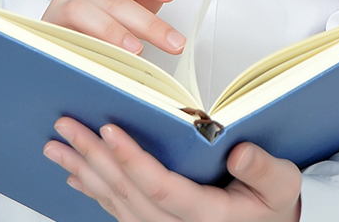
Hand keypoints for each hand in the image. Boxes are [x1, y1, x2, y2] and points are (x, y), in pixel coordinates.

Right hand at [41, 0, 185, 55]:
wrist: (46, 63)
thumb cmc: (83, 36)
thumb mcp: (119, 18)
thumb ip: (141, 0)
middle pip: (113, 1)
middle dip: (147, 22)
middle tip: (172, 42)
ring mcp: (58, 13)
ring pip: (85, 13)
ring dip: (113, 32)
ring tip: (136, 51)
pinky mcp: (45, 35)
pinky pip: (63, 37)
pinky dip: (82, 47)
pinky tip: (101, 61)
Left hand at [44, 118, 301, 221]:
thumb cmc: (272, 205)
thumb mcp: (281, 185)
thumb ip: (263, 170)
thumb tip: (238, 153)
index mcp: (208, 216)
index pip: (161, 188)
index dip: (132, 159)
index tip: (110, 129)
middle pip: (127, 193)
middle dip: (94, 156)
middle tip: (67, 125)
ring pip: (115, 203)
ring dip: (83, 171)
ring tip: (56, 146)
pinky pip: (118, 211)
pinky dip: (93, 191)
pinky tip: (74, 174)